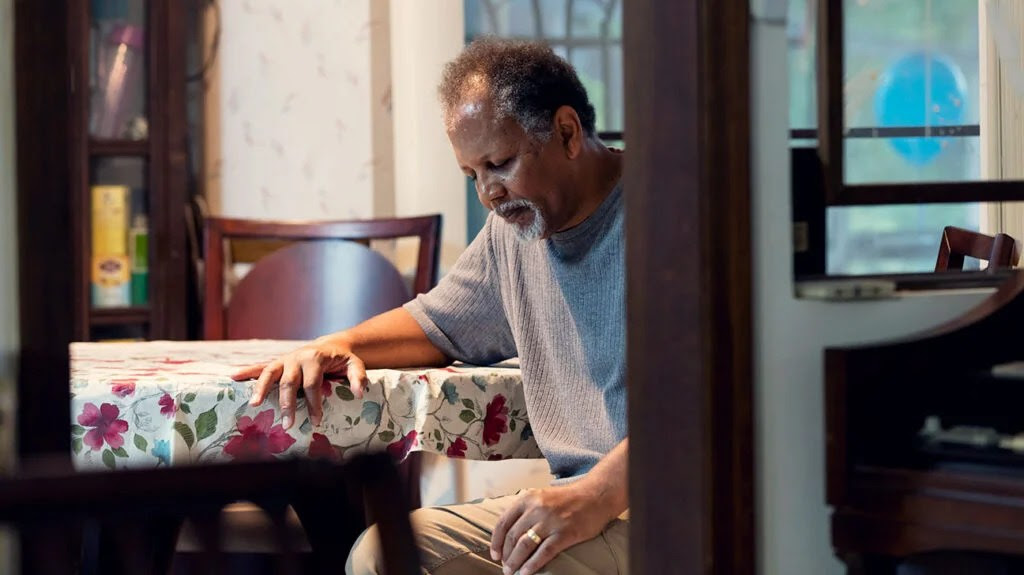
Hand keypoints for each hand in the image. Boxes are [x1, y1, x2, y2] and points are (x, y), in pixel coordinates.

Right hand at [231, 337, 368, 429]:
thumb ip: (357, 377)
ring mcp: (285, 359)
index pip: (312, 384)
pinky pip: (260, 367)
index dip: (314, 403)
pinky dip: (247, 371)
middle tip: (288, 424)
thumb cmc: (342, 359)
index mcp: (315, 358)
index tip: (316, 421)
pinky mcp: (278, 362)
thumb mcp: (354, 364)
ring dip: (261, 388)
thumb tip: (360, 394)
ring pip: (270, 373)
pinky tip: (234, 377)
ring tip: (254, 404)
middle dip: (287, 404)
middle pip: (289, 382)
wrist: (331, 344)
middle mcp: (297, 357)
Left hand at [490, 482, 617, 574]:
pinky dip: (532, 565)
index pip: (503, 522)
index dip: (496, 541)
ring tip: (511, 572)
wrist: (595, 496)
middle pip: (513, 536)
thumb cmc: (567, 499)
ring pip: (525, 546)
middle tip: (504, 567)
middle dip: (506, 555)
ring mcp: (551, 521)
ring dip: (515, 562)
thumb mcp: (541, 496)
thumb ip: (525, 510)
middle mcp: (536, 508)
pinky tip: (526, 573)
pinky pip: (544, 552)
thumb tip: (508, 533)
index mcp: (527, 498)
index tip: (494, 554)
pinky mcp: (565, 533)